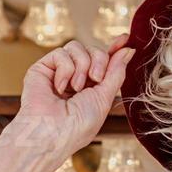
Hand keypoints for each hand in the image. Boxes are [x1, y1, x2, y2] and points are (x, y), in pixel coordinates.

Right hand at [10, 33, 135, 156]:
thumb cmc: (79, 124)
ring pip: (77, 47)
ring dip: (81, 66)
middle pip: (94, 50)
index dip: (115, 49)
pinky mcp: (42, 68)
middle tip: (95, 79)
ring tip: (75, 88)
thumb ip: (116, 72)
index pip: (105, 61)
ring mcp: (58, 72)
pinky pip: (61, 53)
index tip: (126, 38)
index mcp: (92, 86)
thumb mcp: (105, 97)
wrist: (52, 133)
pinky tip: (59, 88)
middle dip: (99, 61)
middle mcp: (75, 77)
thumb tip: (128, 49)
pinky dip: (65, 70)